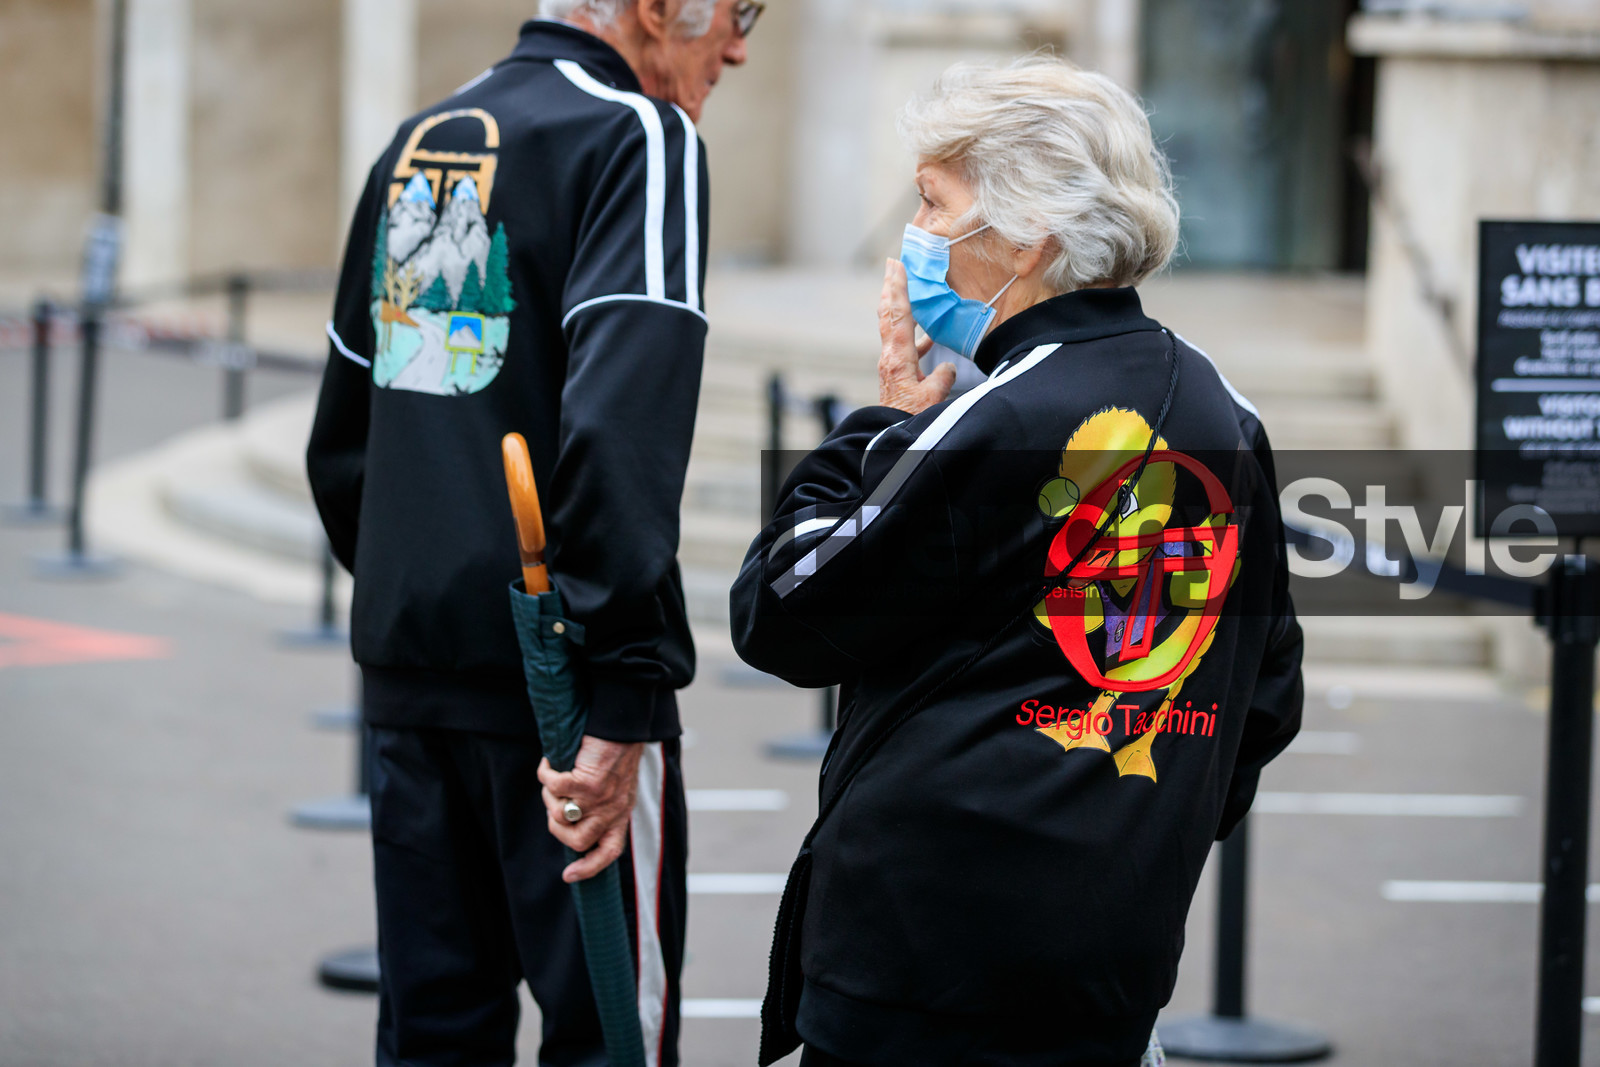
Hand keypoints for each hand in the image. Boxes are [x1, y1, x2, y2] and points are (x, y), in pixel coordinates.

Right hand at [538, 737, 644, 882]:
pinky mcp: (588, 781)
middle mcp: (612, 811)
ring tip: (554, 776)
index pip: (609, 852)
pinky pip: (554, 787)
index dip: (590, 868)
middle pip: (577, 841)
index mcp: (620, 815)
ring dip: (548, 796)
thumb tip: (570, 820)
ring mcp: (600, 799)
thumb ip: (602, 807)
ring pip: (559, 815)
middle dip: (557, 828)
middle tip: (554, 805)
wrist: (624, 727)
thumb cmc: (616, 753)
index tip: (569, 876)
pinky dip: (546, 774)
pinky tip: (549, 763)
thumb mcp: (618, 787)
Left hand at [879, 258, 954, 414]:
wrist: (891, 438)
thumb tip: (949, 367)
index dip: (898, 288)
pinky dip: (913, 333)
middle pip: (888, 314)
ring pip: (893, 327)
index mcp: (898, 358)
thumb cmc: (910, 420)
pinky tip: (927, 334)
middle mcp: (890, 357)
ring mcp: (891, 365)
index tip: (896, 265)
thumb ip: (942, 379)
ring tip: (903, 287)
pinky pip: (905, 345)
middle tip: (892, 264)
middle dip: (890, 287)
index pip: (898, 315)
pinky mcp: (896, 374)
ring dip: (898, 305)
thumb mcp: (932, 399)